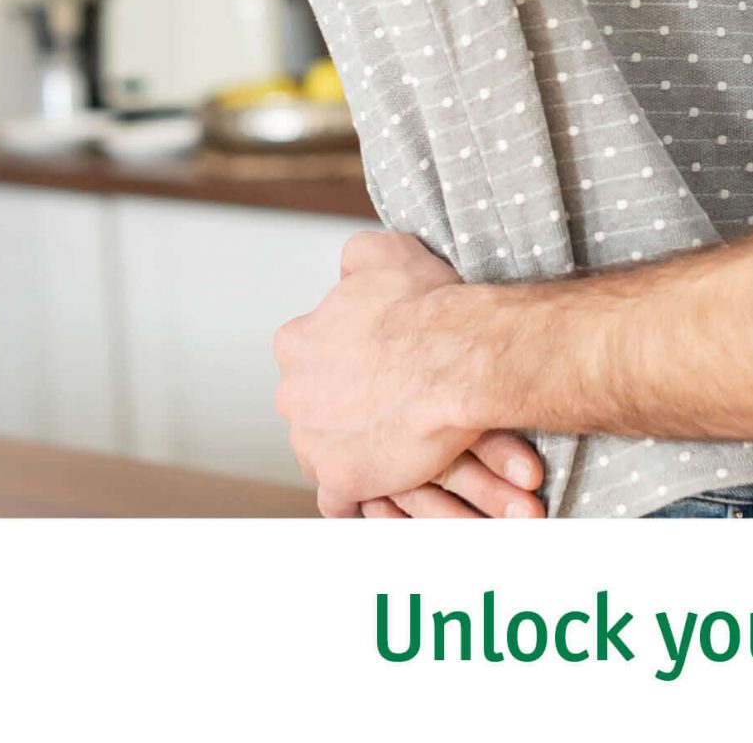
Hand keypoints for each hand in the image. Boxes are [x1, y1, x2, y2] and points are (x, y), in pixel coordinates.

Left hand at [276, 231, 525, 514]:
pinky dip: (362, 493)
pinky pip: (341, 499)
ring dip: (354, 449)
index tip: (375, 364)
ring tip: (396, 441)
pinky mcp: (340, 479)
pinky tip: (389, 479)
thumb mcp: (386, 252)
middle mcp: (293, 392)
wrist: (460, 356)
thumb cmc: (427, 306)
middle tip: (388, 403)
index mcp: (296, 342)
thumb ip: (355, 258)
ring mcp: (312, 441)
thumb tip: (346, 269)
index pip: (308, 358)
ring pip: (325, 452)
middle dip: (343, 408)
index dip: (344, 362)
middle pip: (313, 407)